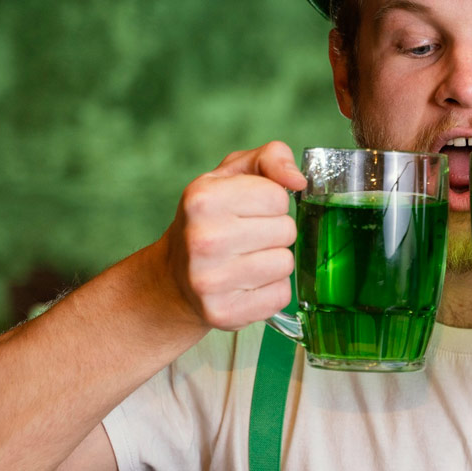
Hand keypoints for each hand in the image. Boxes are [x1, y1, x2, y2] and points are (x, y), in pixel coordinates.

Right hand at [159, 141, 307, 330]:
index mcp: (203, 199)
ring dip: (274, 261)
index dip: (271, 202)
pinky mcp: (223, 313)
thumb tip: (298, 180)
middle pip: (286, 230)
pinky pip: (281, 296)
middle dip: (274, 232)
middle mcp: (202, 239)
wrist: (173, 277)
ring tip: (247, 260)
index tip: (249, 210)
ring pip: (285, 263)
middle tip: (248, 238)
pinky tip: (247, 284)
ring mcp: (210, 281)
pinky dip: (271, 290)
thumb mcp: (231, 175)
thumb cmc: (209, 220)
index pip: (277, 197)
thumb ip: (270, 158)